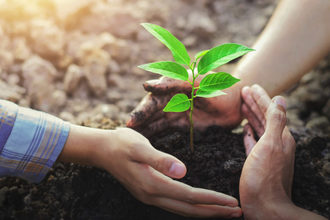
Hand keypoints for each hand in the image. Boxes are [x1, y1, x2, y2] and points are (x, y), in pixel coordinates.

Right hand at [94, 128, 241, 217]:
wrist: (102, 150)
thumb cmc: (122, 143)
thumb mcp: (139, 146)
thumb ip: (160, 159)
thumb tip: (183, 171)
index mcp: (153, 183)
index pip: (189, 196)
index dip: (212, 199)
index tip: (232, 201)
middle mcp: (152, 195)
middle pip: (189, 209)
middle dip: (215, 211)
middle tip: (238, 211)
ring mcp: (150, 196)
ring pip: (183, 210)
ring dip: (206, 212)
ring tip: (225, 211)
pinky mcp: (149, 193)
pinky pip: (176, 205)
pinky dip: (193, 207)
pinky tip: (201, 205)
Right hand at [127, 75, 242, 136]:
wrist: (238, 101)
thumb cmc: (219, 86)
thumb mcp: (197, 82)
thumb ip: (173, 83)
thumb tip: (146, 85)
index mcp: (172, 86)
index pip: (153, 100)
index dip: (141, 112)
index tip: (130, 124)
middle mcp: (170, 98)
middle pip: (151, 113)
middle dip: (139, 124)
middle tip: (125, 137)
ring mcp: (176, 112)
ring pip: (155, 122)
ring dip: (144, 131)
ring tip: (130, 143)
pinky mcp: (182, 123)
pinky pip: (165, 129)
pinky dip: (155, 135)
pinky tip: (146, 145)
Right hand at [239, 85, 297, 218]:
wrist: (265, 206)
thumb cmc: (265, 177)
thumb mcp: (270, 145)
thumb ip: (275, 121)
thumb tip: (280, 98)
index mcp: (281, 137)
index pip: (270, 110)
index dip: (260, 97)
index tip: (250, 86)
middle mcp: (276, 142)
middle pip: (265, 117)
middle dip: (255, 103)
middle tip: (244, 91)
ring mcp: (267, 153)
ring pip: (259, 128)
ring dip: (251, 116)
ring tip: (243, 105)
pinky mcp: (258, 162)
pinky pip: (254, 142)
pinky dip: (250, 133)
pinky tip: (246, 129)